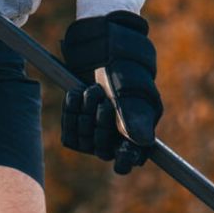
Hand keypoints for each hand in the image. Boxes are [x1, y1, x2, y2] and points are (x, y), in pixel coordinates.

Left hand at [61, 11, 160, 174]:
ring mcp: (95, 133)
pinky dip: (71, 113)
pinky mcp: (78, 126)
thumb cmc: (123, 70)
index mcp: (138, 131)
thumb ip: (134, 116)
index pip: (132, 157)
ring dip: (85, 114)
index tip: (121, 163)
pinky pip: (70, 133)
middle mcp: (117, 136)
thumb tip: (143, 141)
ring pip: (85, 140)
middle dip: (101, 124)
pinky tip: (75, 94)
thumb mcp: (129, 91)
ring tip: (91, 89)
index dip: (126, 159)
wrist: (101, 49)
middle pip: (104, 149)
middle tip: (103, 99)